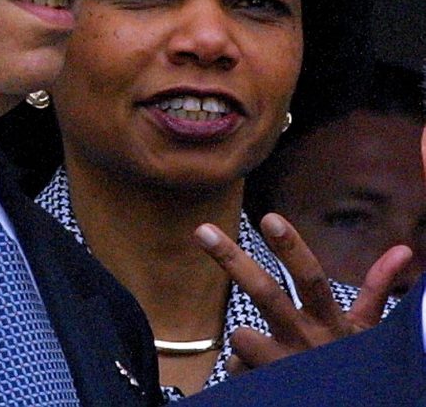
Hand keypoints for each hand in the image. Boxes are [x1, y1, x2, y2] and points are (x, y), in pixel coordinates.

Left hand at [193, 212, 411, 373]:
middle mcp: (306, 341)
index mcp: (331, 323)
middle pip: (265, 293)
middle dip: (232, 260)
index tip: (268, 216)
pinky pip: (237, 369)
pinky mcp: (266, 389)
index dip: (291, 248)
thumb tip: (403, 249)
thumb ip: (376, 290)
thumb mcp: (366, 332)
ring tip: (254, 346)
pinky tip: (262, 378)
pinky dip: (244, 368)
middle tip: (202, 230)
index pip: (312, 278)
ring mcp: (285, 367)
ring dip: (244, 339)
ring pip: (243, 336)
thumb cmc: (351, 366)